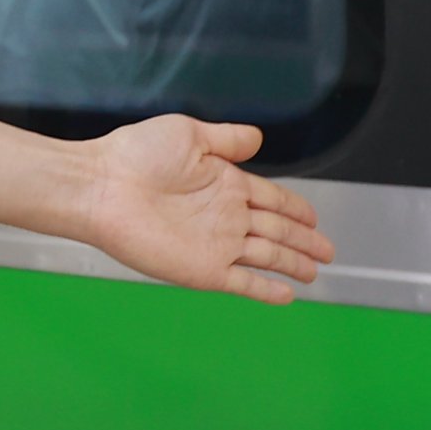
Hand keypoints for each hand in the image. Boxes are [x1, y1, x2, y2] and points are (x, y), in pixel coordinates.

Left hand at [77, 116, 331, 302]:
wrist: (102, 186)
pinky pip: (243, 281)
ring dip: (292, 265)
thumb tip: (258, 137)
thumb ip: (226, 140)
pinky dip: (265, 289)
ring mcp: (216, 244)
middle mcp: (224, 215)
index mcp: (225, 183)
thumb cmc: (136, 154)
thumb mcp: (189, 134)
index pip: (272, 199)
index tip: (314, 218)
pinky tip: (286, 295)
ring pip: (267, 256)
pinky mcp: (202, 269)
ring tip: (314, 273)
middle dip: (304, 241)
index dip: (296, 209)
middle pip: (276, 231)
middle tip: (328, 252)